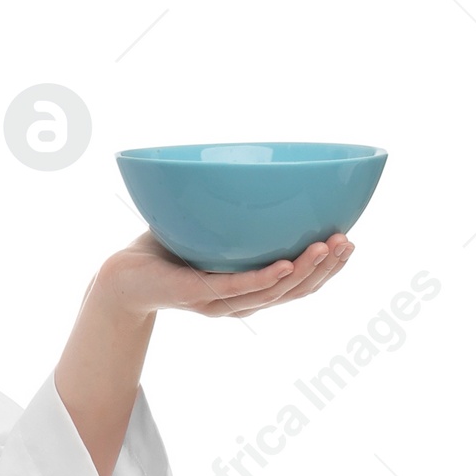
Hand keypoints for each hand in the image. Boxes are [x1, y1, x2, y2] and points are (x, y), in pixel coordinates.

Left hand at [97, 230, 356, 322]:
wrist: (123, 275)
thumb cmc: (171, 249)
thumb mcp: (217, 228)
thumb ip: (246, 212)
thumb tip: (277, 173)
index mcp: (251, 290)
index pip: (300, 285)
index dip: (329, 270)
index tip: (352, 243)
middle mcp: (240, 302)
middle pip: (295, 292)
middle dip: (326, 269)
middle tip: (348, 243)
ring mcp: (219, 302)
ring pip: (271, 293)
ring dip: (304, 272)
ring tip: (326, 248)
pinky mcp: (196, 295)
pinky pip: (235, 288)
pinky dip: (263, 278)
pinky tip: (286, 265)